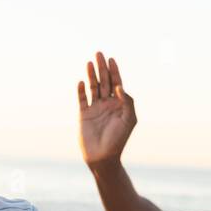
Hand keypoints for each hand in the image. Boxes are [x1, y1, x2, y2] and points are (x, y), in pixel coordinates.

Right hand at [78, 51, 136, 166]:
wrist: (103, 156)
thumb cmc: (119, 139)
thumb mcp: (129, 119)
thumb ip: (127, 101)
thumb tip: (119, 86)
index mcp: (119, 104)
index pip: (117, 83)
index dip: (115, 71)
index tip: (111, 59)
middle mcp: (107, 103)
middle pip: (104, 81)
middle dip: (102, 68)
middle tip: (99, 54)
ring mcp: (95, 108)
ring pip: (93, 87)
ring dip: (91, 75)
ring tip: (89, 63)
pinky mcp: (84, 115)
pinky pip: (82, 99)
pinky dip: (81, 90)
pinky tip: (82, 82)